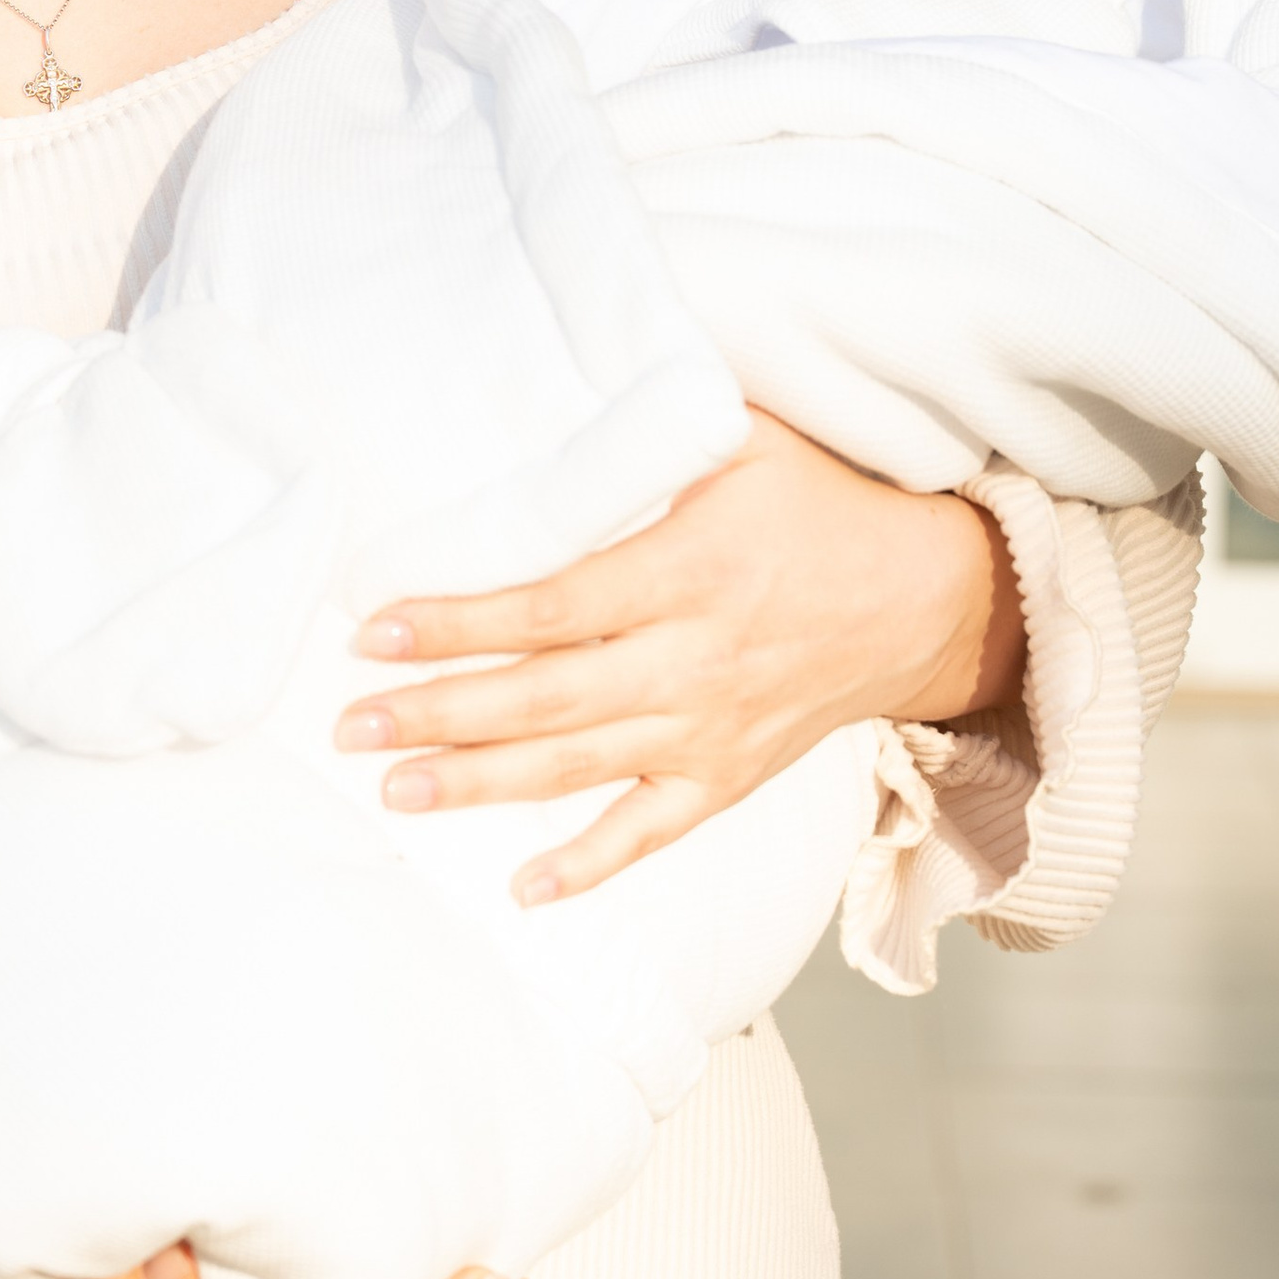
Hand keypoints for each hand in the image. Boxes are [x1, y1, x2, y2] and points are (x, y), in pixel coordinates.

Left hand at [333, 411, 1023, 905]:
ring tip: (395, 790)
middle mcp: (695, 659)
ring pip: (580, 767)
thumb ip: (651, 427)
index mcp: (690, 570)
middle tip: (350, 724)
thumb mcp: (746, 438)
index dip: (461, 623)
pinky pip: (652, 832)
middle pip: (547, 698)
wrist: (928, 600)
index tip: (377, 628)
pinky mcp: (728, 776)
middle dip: (441, 713)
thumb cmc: (821, 506)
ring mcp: (710, 727)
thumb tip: (543, 390)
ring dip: (481, 784)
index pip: (552, 606)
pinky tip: (522, 888)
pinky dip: (590, 864)